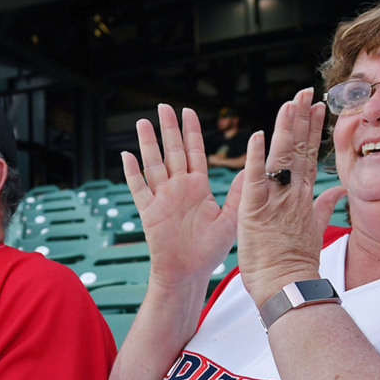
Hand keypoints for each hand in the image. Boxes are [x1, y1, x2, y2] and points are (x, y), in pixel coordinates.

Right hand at [123, 104, 237, 289]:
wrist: (189, 273)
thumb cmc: (210, 250)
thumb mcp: (230, 218)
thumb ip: (238, 192)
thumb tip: (253, 168)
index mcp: (198, 187)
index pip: (194, 152)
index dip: (191, 131)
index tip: (188, 111)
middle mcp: (179, 188)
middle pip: (172, 151)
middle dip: (168, 129)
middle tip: (163, 106)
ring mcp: (162, 198)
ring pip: (153, 164)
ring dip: (148, 144)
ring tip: (142, 123)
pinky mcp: (149, 212)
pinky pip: (138, 189)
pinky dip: (132, 173)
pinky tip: (126, 156)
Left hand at [231, 89, 345, 307]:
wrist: (288, 288)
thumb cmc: (296, 265)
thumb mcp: (314, 231)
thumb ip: (325, 207)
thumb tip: (339, 192)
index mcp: (303, 198)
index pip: (309, 156)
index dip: (312, 129)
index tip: (317, 106)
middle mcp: (293, 195)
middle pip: (299, 149)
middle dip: (302, 118)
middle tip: (305, 91)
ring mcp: (276, 202)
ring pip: (282, 158)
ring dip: (286, 129)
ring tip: (290, 103)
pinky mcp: (256, 211)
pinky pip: (256, 179)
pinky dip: (256, 158)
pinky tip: (258, 135)